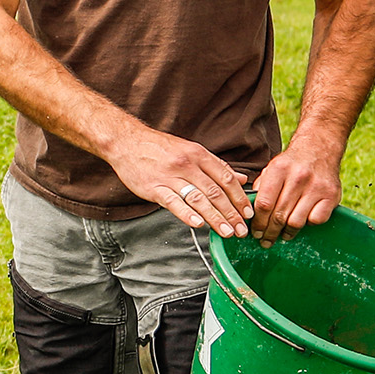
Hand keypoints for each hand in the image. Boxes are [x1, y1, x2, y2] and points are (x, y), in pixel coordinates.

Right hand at [108, 125, 253, 238]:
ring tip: (226, 231)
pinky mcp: (154, 187)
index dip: (239, 198)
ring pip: (198, 199)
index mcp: (198, 155)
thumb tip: (240, 178)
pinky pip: (173, 202)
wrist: (127, 142)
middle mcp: (187, 165)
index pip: (226, 179)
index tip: (247, 213)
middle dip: (231, 213)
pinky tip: (198, 224)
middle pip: (215, 192)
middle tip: (241, 230)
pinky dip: (186, 214)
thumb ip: (217, 165)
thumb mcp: (191, 150)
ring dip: (215, 218)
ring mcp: (170, 176)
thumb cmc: (160, 148)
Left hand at [253, 134, 342, 238]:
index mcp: (279, 169)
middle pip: (279, 215)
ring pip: (296, 221)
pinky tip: (303, 222)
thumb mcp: (272, 168)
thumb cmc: (292, 164)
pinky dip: (308, 224)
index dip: (258, 223)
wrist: (319, 148)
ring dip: (287, 233)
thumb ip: (261, 188)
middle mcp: (298, 177)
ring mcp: (316, 186)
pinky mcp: (332, 194)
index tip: (255, 232)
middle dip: (270, 232)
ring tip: (282, 235)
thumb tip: (250, 213)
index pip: (264, 204)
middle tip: (266, 240)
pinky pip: (316, 220)